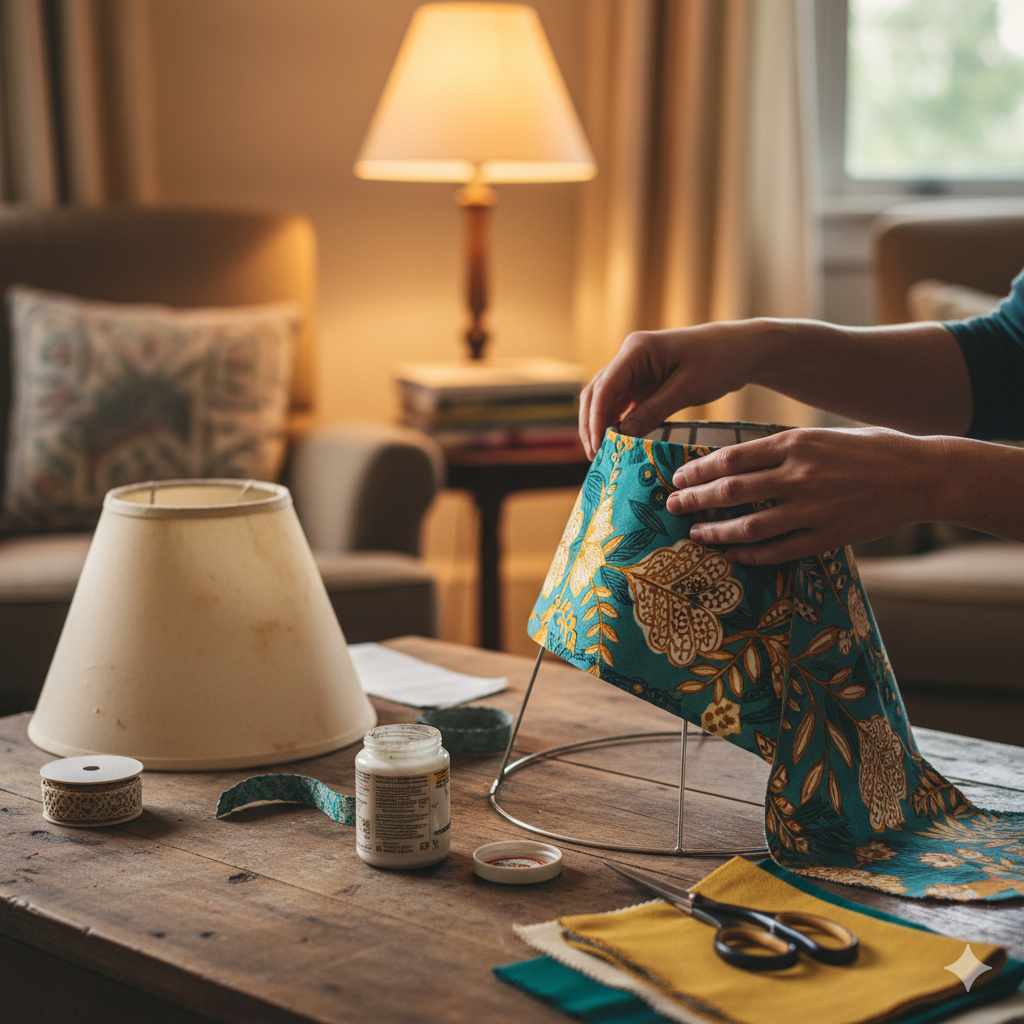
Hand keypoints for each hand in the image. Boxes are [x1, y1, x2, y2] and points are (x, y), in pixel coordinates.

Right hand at [578, 321, 768, 457]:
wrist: (741, 349)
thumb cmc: (718, 361)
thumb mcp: (686, 389)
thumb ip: (653, 412)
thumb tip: (621, 437)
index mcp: (636, 349)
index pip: (605, 387)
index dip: (596, 419)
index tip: (597, 447)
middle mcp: (629, 357)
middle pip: (597, 393)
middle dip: (592, 425)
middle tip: (595, 457)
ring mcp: (634, 370)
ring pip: (605, 400)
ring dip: (601, 425)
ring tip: (603, 455)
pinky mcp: (643, 383)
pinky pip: (622, 405)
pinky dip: (617, 424)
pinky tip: (618, 445)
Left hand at [666, 427, 942, 563]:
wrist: (921, 475)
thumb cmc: (868, 450)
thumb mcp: (820, 436)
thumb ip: (781, 449)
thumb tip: (736, 462)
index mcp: (794, 443)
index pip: (730, 458)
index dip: (698, 471)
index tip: (678, 479)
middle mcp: (798, 475)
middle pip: (730, 491)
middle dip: (694, 501)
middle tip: (673, 506)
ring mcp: (812, 509)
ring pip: (749, 526)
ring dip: (716, 532)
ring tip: (695, 534)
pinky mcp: (827, 536)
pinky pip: (779, 550)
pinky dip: (751, 555)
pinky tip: (732, 555)